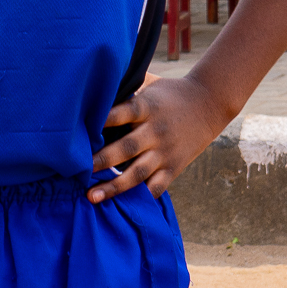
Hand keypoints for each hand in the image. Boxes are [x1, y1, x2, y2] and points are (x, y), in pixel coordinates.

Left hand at [89, 75, 234, 201]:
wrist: (209, 104)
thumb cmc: (169, 93)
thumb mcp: (150, 84)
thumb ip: (126, 85)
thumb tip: (94, 80)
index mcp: (147, 107)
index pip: (123, 112)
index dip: (103, 120)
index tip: (80, 131)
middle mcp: (155, 131)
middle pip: (126, 148)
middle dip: (101, 160)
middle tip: (78, 170)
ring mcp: (165, 152)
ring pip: (138, 173)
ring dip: (114, 186)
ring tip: (92, 196)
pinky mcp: (173, 167)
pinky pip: (156, 187)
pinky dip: (140, 197)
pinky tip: (121, 207)